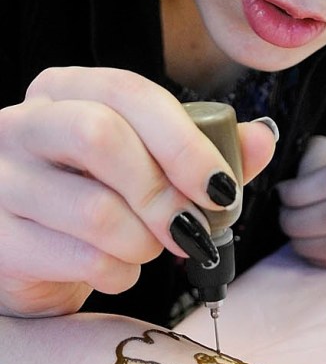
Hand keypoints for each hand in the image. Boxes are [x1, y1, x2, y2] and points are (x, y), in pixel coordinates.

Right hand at [0, 66, 275, 315]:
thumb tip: (261, 139)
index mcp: (64, 90)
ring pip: (96, 210)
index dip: (184, 142)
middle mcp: (21, 125)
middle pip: (100, 137)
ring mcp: (1, 182)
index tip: (221, 187)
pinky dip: (120, 272)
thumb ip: (206, 151)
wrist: (30, 257)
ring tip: (149, 246)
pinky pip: (83, 259)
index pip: (128, 94)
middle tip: (192, 228)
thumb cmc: (96, 198)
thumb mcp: (150, 165)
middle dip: (164, 192)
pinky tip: (116, 268)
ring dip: (145, 241)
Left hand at [277, 136, 325, 268]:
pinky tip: (307, 243)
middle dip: (300, 221)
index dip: (300, 192)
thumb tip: (288, 192)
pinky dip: (318, 258)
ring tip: (293, 232)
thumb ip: (309, 163)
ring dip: (306, 243)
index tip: (282, 193)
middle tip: (284, 216)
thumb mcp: (325, 148)